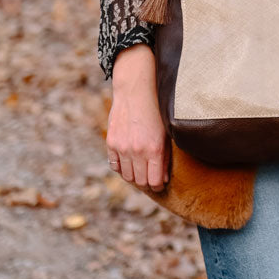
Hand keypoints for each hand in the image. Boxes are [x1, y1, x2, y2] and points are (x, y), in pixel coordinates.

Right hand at [107, 45, 169, 190]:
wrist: (136, 92)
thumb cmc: (156, 112)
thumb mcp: (166, 135)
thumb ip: (165, 158)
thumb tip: (162, 179)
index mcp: (154, 150)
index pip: (154, 181)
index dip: (158, 185)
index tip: (159, 183)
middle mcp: (137, 151)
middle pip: (140, 181)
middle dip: (146, 182)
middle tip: (150, 177)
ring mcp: (122, 148)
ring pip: (127, 176)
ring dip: (133, 176)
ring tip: (139, 169)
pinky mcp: (111, 143)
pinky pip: (114, 165)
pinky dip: (121, 167)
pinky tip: (128, 162)